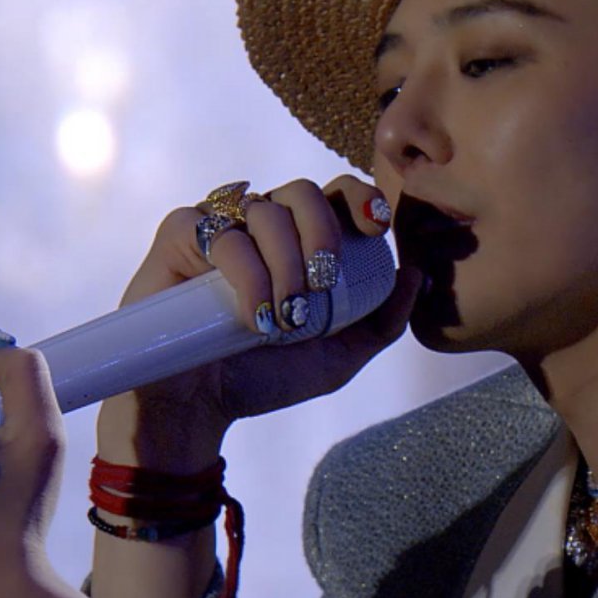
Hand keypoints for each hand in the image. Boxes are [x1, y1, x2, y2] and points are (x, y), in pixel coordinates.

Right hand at [102, 175, 420, 468]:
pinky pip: (219, 232)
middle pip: (303, 191)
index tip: (374, 230)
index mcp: (302, 240)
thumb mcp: (338, 358)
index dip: (360, 197)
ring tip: (281, 320)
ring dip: (284, 265)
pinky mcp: (180, 236)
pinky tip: (250, 315)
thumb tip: (416, 275)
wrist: (199, 406)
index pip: (337, 194)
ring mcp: (221, 226)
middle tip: (322, 285)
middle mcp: (262, 225)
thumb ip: (382, 321)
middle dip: (323, 233)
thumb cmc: (264, 377)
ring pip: (264, 211)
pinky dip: (244, 272)